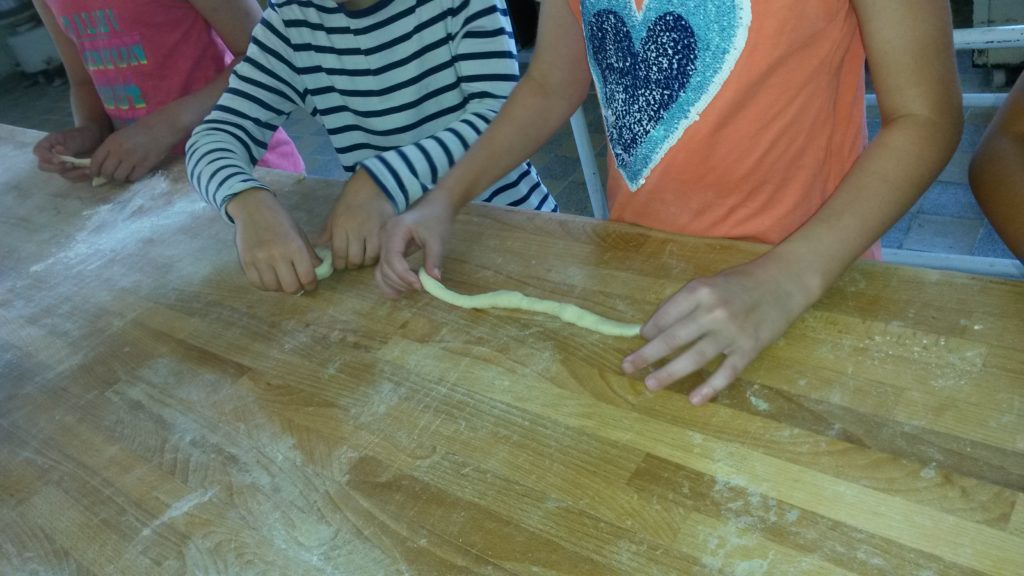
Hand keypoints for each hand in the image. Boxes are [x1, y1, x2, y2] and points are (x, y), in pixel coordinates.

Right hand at [33, 125, 105, 181]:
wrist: (95, 139)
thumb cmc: (83, 135)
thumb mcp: (76, 137)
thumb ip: (67, 145)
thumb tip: (57, 150)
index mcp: (49, 144)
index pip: (38, 152)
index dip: (45, 157)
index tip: (57, 160)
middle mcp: (52, 156)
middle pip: (44, 166)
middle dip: (57, 168)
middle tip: (70, 165)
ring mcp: (61, 165)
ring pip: (61, 174)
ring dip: (74, 173)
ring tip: (87, 168)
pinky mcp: (71, 172)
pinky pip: (73, 178)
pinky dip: (81, 176)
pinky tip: (89, 172)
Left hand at [90, 113, 178, 182]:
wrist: (160, 129)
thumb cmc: (139, 132)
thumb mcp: (119, 136)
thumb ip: (109, 149)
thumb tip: (101, 165)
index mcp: (111, 142)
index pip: (96, 161)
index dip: (94, 170)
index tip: (95, 174)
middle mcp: (119, 151)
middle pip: (107, 172)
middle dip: (108, 176)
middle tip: (112, 175)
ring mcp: (132, 159)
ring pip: (119, 177)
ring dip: (120, 177)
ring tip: (124, 173)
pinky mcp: (144, 166)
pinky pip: (133, 178)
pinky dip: (132, 177)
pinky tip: (135, 171)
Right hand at [228, 188, 319, 293]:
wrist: (253, 208)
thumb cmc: (280, 220)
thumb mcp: (299, 234)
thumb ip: (309, 254)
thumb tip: (319, 271)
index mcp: (294, 246)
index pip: (307, 276)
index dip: (311, 285)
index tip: (311, 285)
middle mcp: (276, 255)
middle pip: (290, 287)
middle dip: (297, 289)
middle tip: (298, 285)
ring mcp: (259, 259)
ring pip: (273, 288)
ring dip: (280, 288)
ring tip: (283, 281)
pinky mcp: (245, 262)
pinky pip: (257, 284)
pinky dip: (265, 286)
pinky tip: (270, 279)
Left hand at [316, 169, 394, 270]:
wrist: (374, 185)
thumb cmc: (351, 199)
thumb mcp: (335, 214)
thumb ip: (327, 232)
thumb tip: (317, 248)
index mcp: (341, 226)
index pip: (338, 254)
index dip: (338, 264)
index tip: (339, 263)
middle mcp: (356, 230)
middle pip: (354, 259)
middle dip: (351, 264)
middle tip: (351, 261)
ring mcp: (373, 231)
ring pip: (369, 258)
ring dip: (365, 262)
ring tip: (362, 257)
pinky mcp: (386, 231)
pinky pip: (381, 251)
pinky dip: (376, 256)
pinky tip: (373, 252)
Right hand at [375, 194, 455, 298]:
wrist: (434, 207)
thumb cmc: (436, 219)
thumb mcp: (438, 238)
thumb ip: (434, 259)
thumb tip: (434, 280)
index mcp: (395, 230)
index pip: (392, 258)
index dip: (404, 275)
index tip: (420, 285)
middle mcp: (384, 237)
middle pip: (384, 267)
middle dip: (401, 282)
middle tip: (421, 286)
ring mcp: (383, 244)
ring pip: (380, 272)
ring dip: (395, 284)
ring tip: (415, 286)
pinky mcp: (386, 251)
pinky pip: (382, 270)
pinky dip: (389, 282)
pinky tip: (402, 290)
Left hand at [622, 254, 819, 404]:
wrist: (784, 282)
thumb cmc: (742, 282)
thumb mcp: (710, 282)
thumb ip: (685, 303)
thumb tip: (654, 328)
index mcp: (700, 290)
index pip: (667, 314)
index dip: (650, 329)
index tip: (640, 340)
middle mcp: (713, 311)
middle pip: (674, 338)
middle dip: (648, 354)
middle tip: (628, 367)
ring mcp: (732, 332)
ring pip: (695, 357)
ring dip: (670, 372)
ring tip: (650, 384)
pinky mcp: (749, 348)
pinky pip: (727, 372)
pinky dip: (710, 387)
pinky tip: (694, 399)